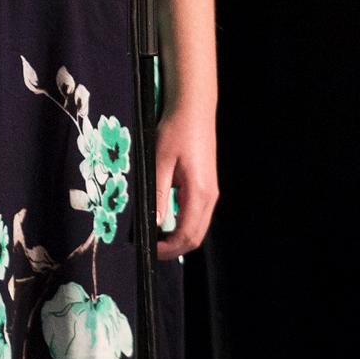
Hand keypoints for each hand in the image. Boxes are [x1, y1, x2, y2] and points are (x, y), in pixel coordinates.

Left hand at [154, 106, 218, 259]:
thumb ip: (158, 194)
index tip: (148, 249)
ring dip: (178, 236)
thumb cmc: (175, 130)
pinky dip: (183, 223)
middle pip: (195, 237)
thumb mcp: (160, 161)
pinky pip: (197, 215)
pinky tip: (165, 216)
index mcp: (199, 192)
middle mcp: (209, 196)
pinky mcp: (207, 186)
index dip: (168, 249)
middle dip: (173, 248)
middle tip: (150, 246)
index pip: (187, 235)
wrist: (193, 109)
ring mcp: (210, 191)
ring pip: (197, 227)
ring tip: (154, 233)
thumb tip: (154, 224)